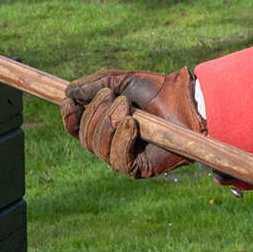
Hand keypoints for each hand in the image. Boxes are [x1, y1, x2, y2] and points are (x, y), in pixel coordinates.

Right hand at [61, 68, 198, 177]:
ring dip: (110, 124)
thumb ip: (94, 85)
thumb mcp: (121, 82)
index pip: (76, 127)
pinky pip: (117, 160)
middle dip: (96, 114)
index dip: (69, 116)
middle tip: (118, 98)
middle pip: (84, 137)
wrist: (185, 102)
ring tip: (128, 108)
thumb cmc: (156, 91)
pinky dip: (122, 139)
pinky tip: (132, 125)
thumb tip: (67, 91)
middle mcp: (110, 144)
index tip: (70, 101)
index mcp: (104, 125)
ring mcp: (123, 158)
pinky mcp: (137, 169)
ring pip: (98, 147)